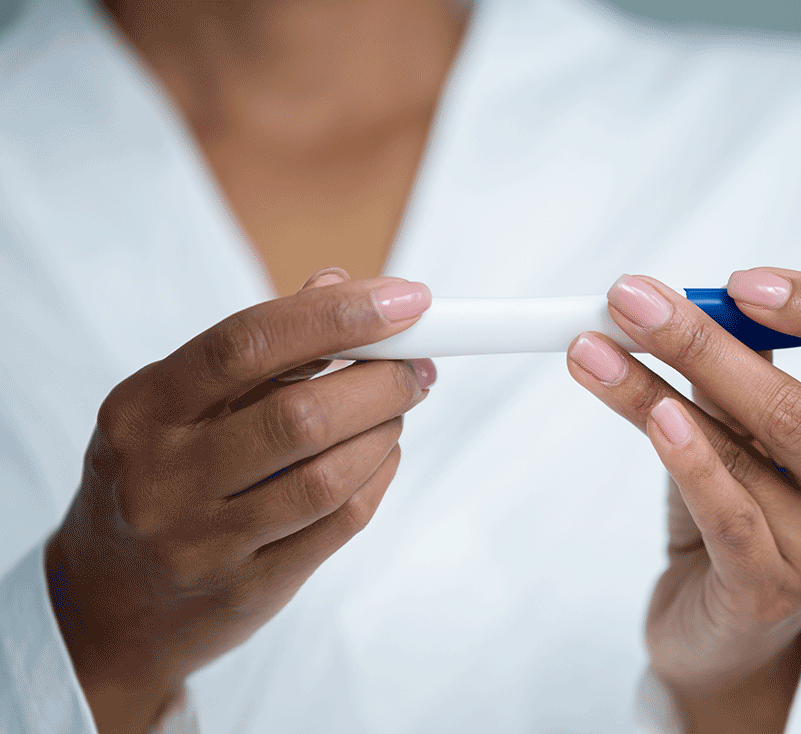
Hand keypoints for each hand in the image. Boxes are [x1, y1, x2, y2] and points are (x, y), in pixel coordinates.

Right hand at [44, 268, 436, 733]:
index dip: (337, 316)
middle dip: (382, 381)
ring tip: (398, 408)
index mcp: (141, 411)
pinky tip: (381, 455)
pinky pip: (340, 523)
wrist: (104, 608)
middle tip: (417, 364)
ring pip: (330, 476)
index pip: (247, 344)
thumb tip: (340, 284)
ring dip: (386, 431)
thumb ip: (258, 349)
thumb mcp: (173, 406)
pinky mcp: (248, 589)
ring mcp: (203, 543)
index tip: (407, 300)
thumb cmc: (158, 479)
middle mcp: (163, 478)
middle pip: (301, 416)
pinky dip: (378, 477)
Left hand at [566, 269, 800, 732]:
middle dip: (704, 343)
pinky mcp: (771, 593)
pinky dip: (688, 461)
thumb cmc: (741, 510)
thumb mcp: (744, 429)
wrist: (720, 628)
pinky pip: (727, 514)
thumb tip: (669, 301)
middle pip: (796, 406)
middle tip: (631, 301)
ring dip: (656, 391)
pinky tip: (654, 418)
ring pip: (745, 453)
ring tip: (595, 349)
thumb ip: (729, 370)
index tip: (739, 282)